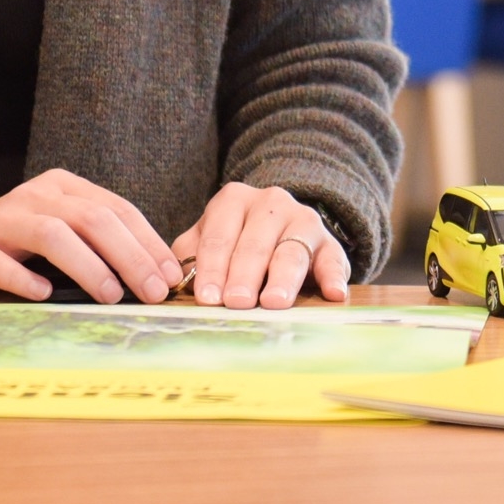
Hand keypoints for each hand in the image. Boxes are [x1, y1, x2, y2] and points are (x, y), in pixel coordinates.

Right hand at [0, 169, 181, 302]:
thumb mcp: (62, 230)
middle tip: (152, 292)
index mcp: (64, 188)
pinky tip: (45, 295)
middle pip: (93, 219)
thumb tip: (153, 277)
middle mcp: (36, 196)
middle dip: (130, 256)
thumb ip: (99, 242)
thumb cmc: (18, 245)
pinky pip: (2, 264)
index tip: (170, 275)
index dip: (148, 242)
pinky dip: (25, 280)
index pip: (117, 209)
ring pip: (53, 235)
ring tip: (112, 295)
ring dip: (88, 266)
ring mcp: (3, 220)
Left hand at [173, 181, 350, 308]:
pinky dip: (334, 277)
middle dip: (244, 275)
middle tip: (236, 302)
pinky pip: (333, 259)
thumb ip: (190, 255)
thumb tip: (170, 282)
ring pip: (291, 252)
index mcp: (234, 200)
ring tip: (273, 302)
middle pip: (255, 244)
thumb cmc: (235, 241)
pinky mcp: (330, 243)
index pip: (220, 236)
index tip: (208, 298)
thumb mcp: (209, 238)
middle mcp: (271, 203)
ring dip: (282, 279)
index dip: (212, 268)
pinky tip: (334, 294)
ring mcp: (303, 221)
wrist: (282, 227)